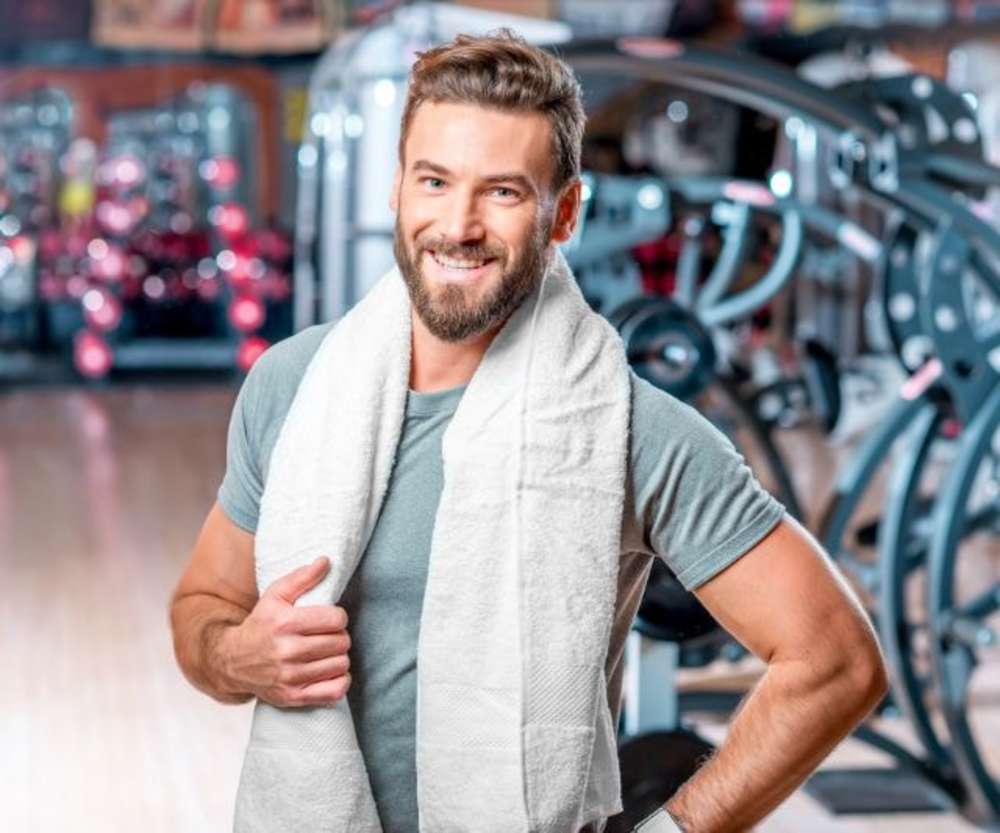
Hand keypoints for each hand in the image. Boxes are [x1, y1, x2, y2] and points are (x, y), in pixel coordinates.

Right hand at [223, 556, 351, 706]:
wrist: (232, 661)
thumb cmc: (260, 624)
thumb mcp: (275, 596)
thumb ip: (302, 577)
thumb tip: (326, 561)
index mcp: (285, 623)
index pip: (336, 620)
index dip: (338, 617)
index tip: (330, 619)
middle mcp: (287, 651)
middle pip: (340, 642)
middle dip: (339, 636)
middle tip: (328, 636)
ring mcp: (289, 677)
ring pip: (340, 665)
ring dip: (339, 657)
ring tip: (327, 652)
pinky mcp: (292, 697)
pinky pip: (334, 691)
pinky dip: (340, 681)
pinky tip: (330, 671)